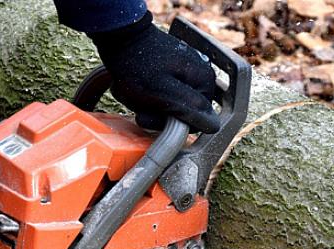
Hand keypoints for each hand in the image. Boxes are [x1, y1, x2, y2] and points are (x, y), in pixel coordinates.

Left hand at [89, 12, 219, 133]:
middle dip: (158, 113)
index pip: (197, 122)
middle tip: (140, 104)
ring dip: (150, 105)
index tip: (153, 114)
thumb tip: (214, 126)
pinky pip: (161, 94)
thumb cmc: (137, 66)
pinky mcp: (171, 70)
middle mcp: (200, 76)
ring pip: (169, 105)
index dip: (174, 124)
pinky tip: (137, 86)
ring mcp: (186, 72)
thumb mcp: (163, 94)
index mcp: (205, 82)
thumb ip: (190, 110)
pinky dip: (147, 95)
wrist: (118, 37)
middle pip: (182, 113)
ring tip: (135, 93)